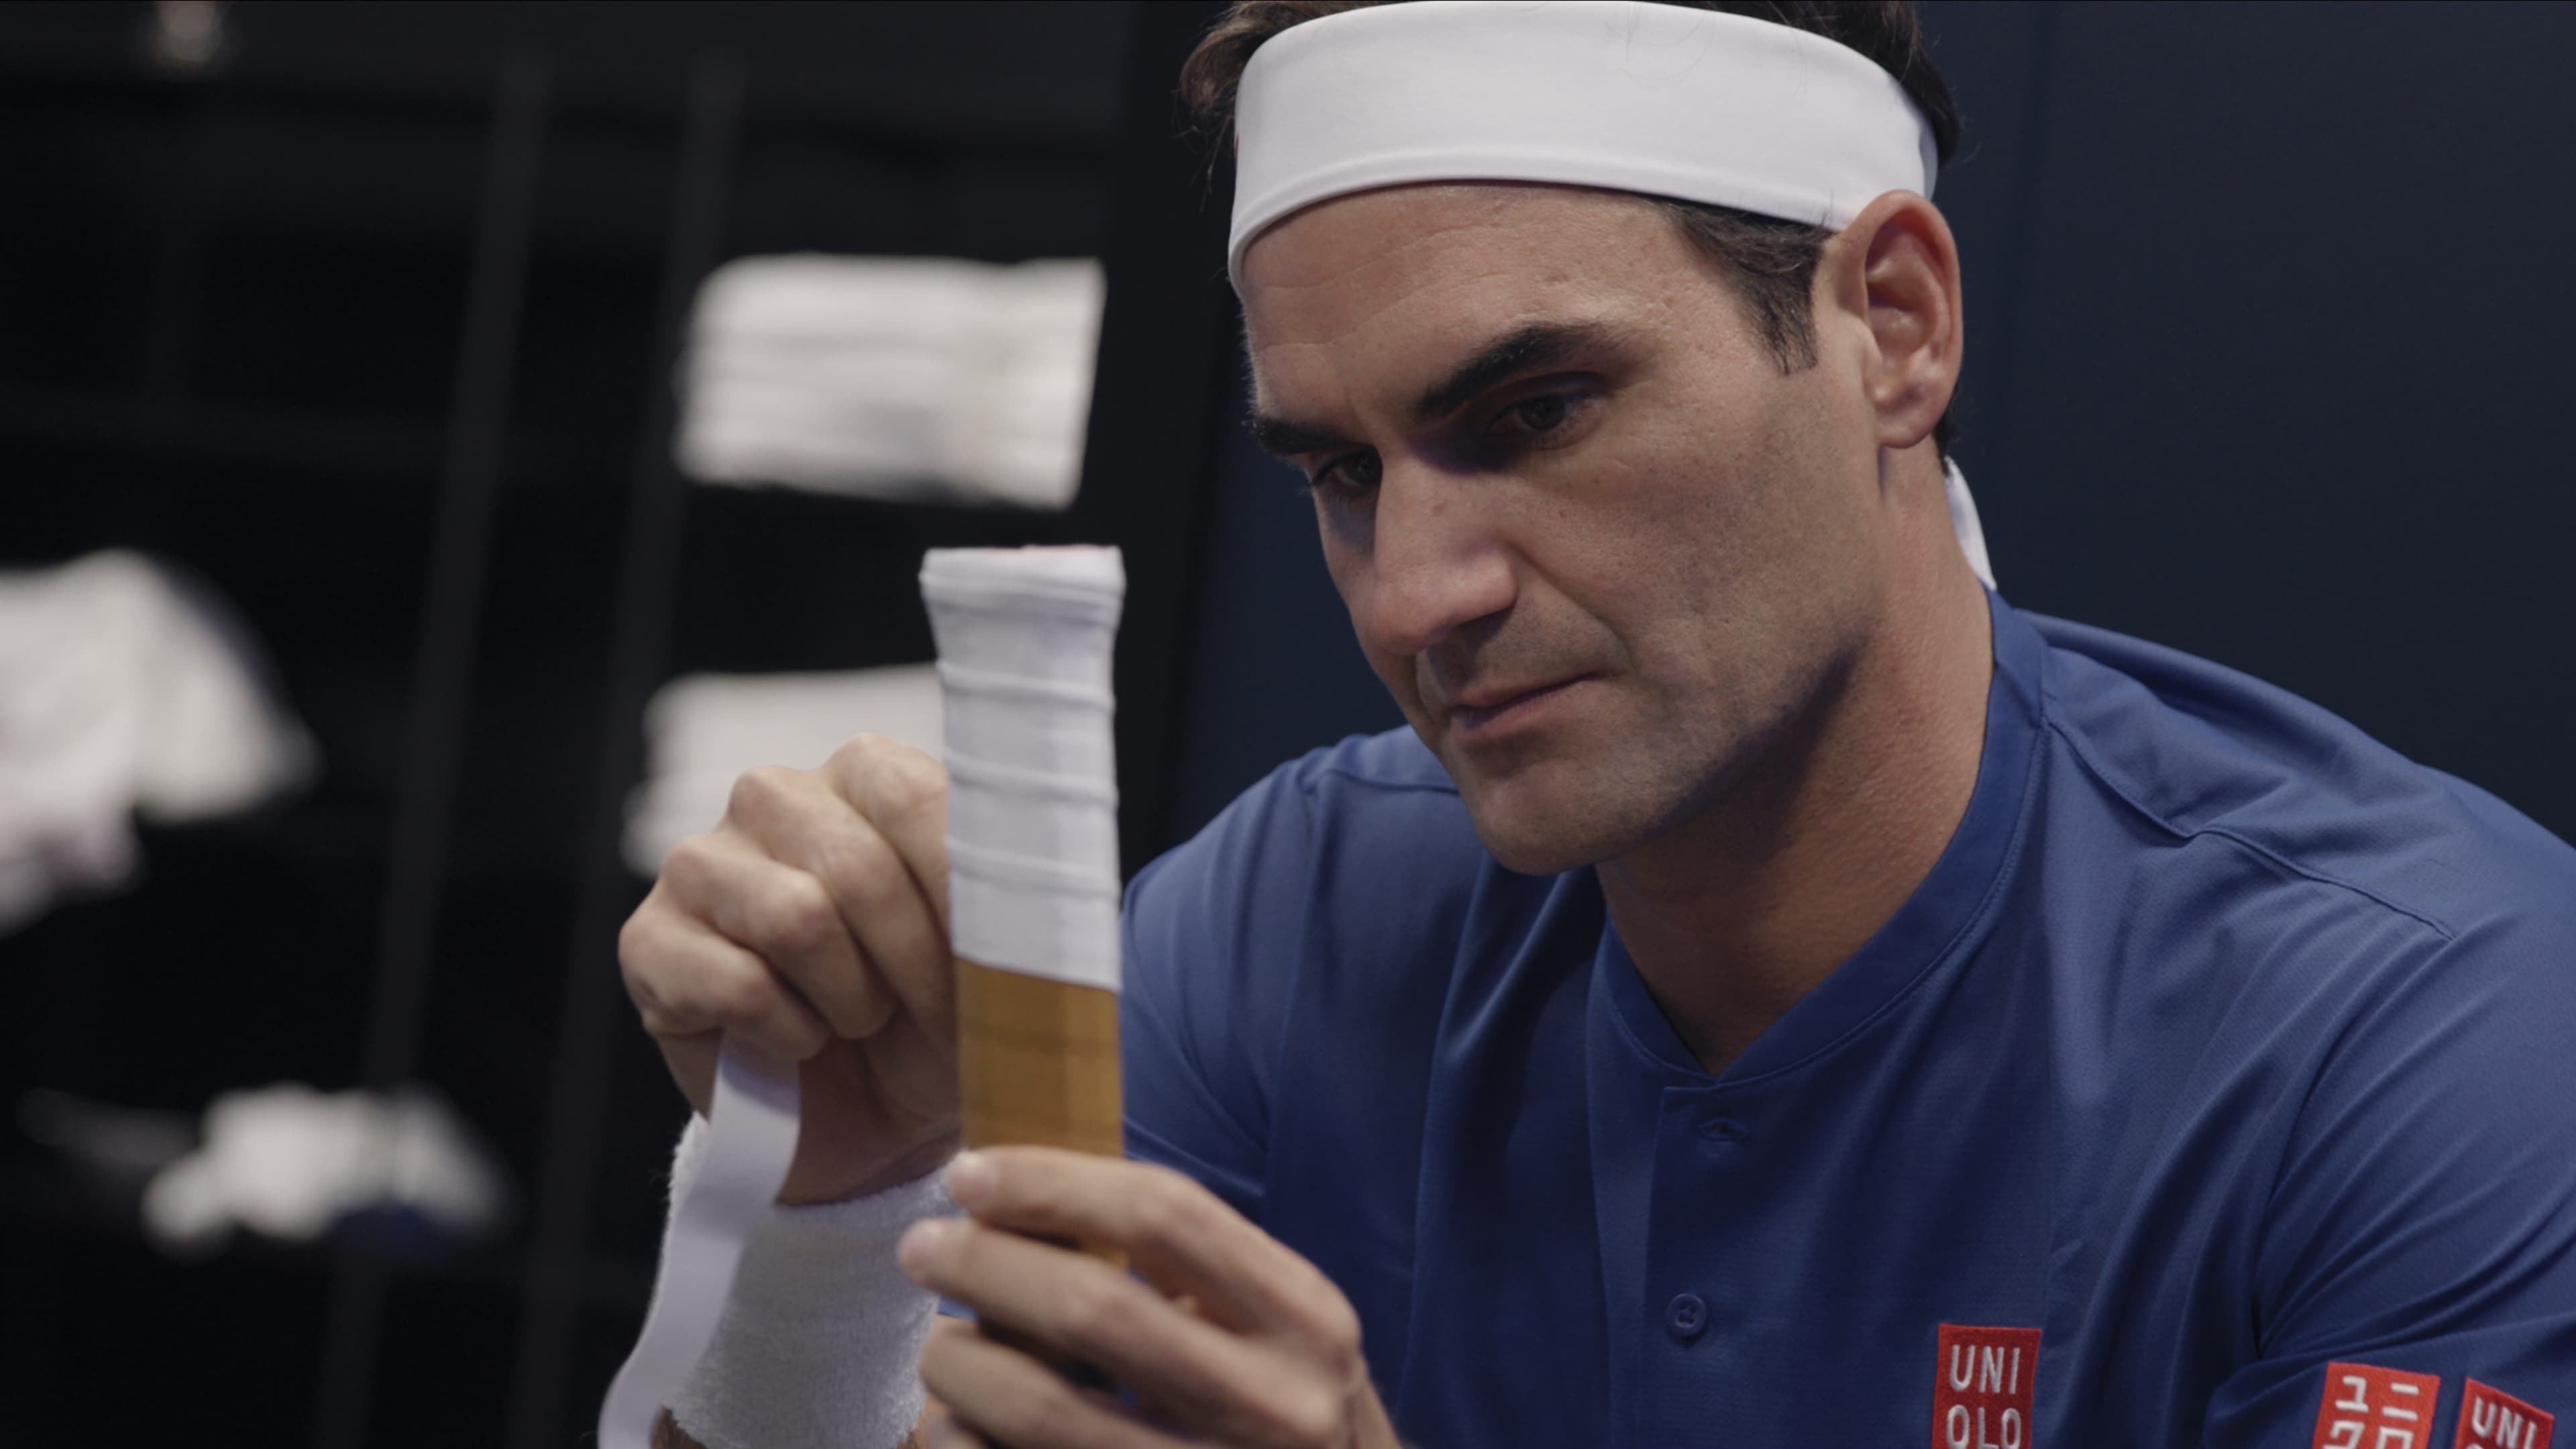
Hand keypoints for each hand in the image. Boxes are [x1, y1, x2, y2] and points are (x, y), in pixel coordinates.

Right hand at [617, 735, 959, 1203]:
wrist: (876, 1122)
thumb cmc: (939, 1019)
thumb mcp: (994, 957)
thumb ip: (999, 897)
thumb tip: (1016, 888)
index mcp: (864, 775)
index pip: (910, 795)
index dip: (956, 895)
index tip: (988, 959)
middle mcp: (775, 798)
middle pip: (855, 866)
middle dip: (912, 964)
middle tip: (925, 1011)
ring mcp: (700, 864)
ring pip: (796, 919)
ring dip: (852, 1000)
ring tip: (858, 1020)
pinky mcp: (649, 941)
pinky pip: (737, 985)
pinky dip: (790, 1038)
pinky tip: (800, 1044)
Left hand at [899, 1148, 1401, 1448]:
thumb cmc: (1290, 1423)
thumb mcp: (1286, 1334)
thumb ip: (1194, 1274)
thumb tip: (1031, 1208)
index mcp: (1305, 1322)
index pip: (1166, 1217)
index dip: (1053, 1185)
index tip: (970, 1174)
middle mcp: (1272, 1404)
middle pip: (1093, 1308)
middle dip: (984, 1265)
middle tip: (924, 1249)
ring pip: (1042, 1409)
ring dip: (961, 1363)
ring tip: (941, 1347)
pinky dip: (967, 1442)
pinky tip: (956, 1425)